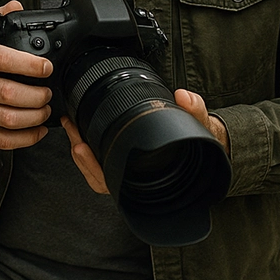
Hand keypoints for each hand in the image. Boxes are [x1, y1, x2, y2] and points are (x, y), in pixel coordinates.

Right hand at [0, 1, 53, 149]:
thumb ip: (0, 17)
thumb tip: (19, 7)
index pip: (4, 60)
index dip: (30, 66)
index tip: (47, 68)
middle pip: (9, 94)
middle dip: (37, 96)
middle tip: (48, 92)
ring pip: (7, 119)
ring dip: (34, 117)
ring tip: (45, 109)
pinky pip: (0, 138)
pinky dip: (24, 138)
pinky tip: (37, 130)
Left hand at [61, 88, 229, 194]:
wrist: (207, 145)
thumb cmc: (201, 142)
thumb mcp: (201, 126)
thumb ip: (195, 112)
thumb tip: (184, 97)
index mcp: (150, 176)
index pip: (115, 182)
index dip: (94, 168)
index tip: (81, 146)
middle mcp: (137, 179)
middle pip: (99, 177)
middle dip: (81, 157)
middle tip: (72, 132)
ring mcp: (130, 172)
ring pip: (98, 172)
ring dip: (81, 153)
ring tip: (72, 129)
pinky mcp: (127, 160)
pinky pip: (103, 163)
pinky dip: (90, 150)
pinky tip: (82, 133)